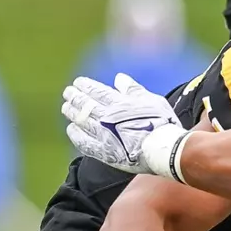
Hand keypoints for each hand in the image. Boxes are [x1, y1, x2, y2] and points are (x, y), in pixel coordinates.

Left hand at [62, 73, 180, 172]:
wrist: (165, 150)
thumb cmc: (163, 123)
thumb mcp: (151, 100)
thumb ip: (132, 89)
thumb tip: (119, 78)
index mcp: (119, 104)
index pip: (97, 92)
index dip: (86, 86)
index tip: (77, 82)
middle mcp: (108, 118)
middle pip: (86, 105)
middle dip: (75, 97)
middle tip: (67, 92)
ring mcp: (104, 136)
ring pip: (82, 122)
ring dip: (73, 113)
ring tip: (66, 107)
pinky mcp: (105, 153)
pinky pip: (85, 143)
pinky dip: (76, 136)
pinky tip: (71, 129)